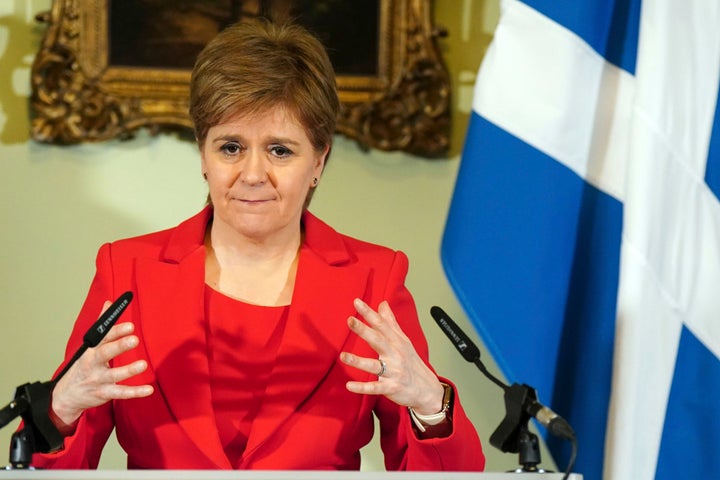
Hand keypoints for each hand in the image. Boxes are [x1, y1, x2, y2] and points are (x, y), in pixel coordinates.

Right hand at [50, 301, 153, 432]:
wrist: (66, 395)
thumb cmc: (82, 366)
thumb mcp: (89, 345)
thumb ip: (102, 325)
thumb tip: (109, 302)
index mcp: (92, 349)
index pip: (104, 337)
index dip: (117, 331)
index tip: (130, 325)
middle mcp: (93, 363)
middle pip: (105, 353)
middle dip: (119, 346)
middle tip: (135, 339)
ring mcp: (98, 380)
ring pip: (114, 375)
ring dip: (129, 370)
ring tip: (144, 364)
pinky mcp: (104, 393)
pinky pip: (121, 393)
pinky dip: (135, 392)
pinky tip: (149, 390)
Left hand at [340, 298, 444, 414]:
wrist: (428, 390)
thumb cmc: (413, 363)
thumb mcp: (403, 341)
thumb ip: (390, 322)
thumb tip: (382, 304)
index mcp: (397, 342)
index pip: (382, 324)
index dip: (369, 313)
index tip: (357, 302)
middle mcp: (395, 355)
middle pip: (378, 340)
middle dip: (364, 330)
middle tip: (350, 320)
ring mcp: (393, 372)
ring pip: (374, 366)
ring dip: (358, 361)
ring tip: (343, 356)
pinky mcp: (391, 388)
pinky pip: (375, 388)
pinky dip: (362, 387)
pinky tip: (349, 385)